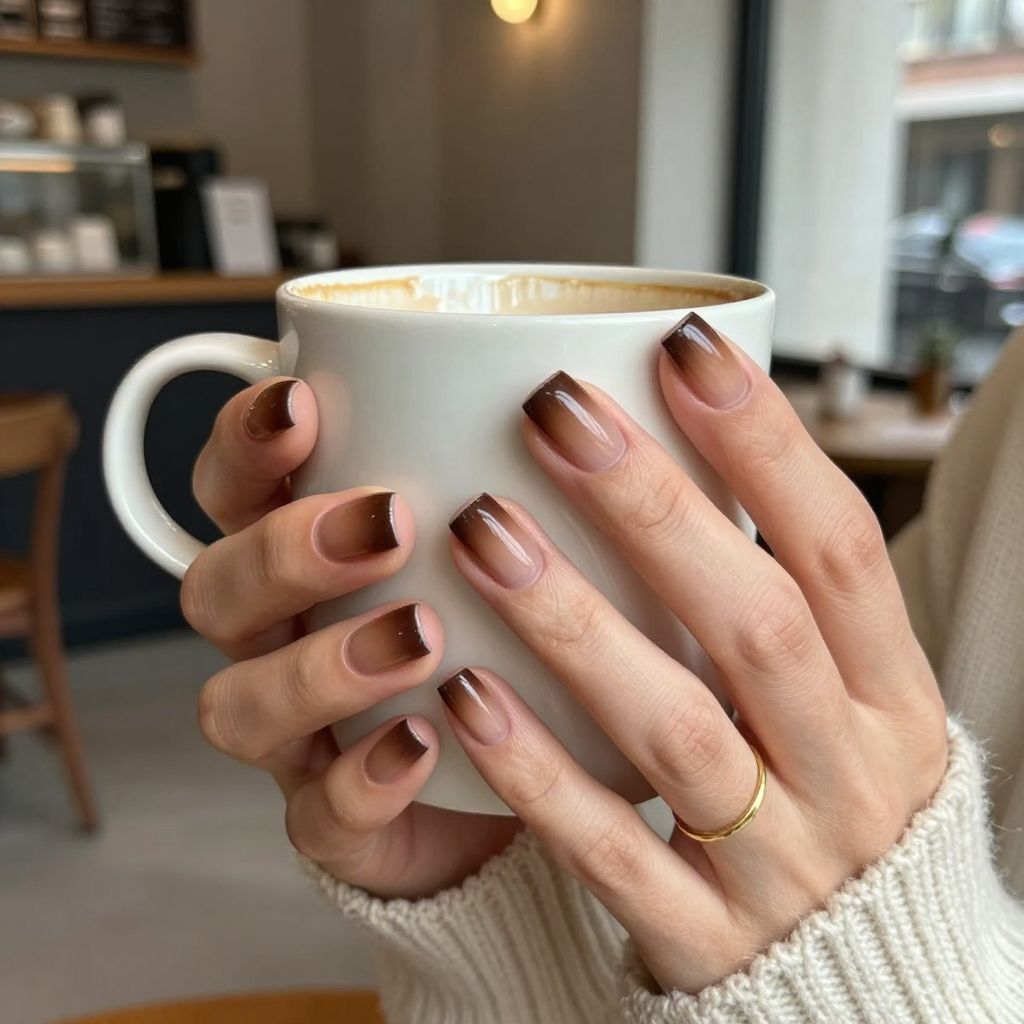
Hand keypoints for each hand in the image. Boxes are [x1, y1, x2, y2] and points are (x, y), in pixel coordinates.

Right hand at [183, 378, 518, 898]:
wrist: (532, 771)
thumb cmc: (515, 626)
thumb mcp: (520, 538)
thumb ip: (516, 468)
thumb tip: (585, 381)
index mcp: (305, 552)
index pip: (234, 484)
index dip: (245, 442)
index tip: (302, 400)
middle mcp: (283, 637)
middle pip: (217, 587)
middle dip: (285, 551)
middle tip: (385, 524)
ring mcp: (299, 735)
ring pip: (239, 704)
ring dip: (319, 667)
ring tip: (419, 636)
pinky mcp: (334, 821)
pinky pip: (316, 813)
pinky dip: (361, 779)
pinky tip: (424, 741)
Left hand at [439, 314, 948, 992]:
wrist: (857, 984)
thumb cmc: (821, 792)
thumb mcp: (838, 696)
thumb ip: (775, 596)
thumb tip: (685, 441)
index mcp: (891, 697)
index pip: (839, 548)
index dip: (766, 442)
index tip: (682, 347)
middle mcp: (849, 774)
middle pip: (754, 624)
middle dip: (653, 507)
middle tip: (552, 409)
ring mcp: (778, 867)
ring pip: (675, 731)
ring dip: (574, 622)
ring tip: (480, 527)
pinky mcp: (704, 943)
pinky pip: (610, 854)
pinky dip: (537, 771)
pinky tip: (463, 693)